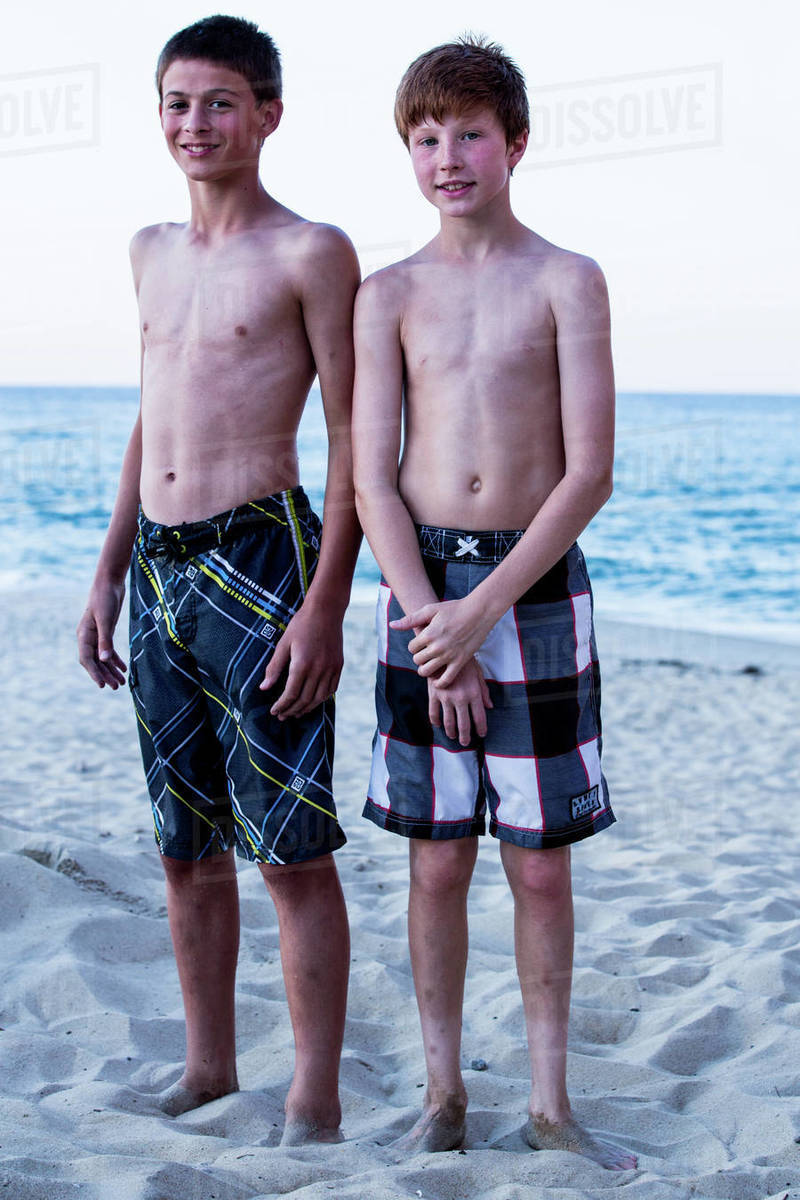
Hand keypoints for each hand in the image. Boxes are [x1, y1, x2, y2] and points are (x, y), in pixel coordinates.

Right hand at [77, 579, 126, 688]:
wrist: (109, 582)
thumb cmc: (105, 599)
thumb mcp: (106, 620)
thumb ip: (105, 640)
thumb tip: (104, 660)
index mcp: (84, 635)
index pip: (86, 659)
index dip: (94, 673)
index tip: (102, 685)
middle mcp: (88, 637)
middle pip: (95, 661)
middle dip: (105, 675)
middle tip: (116, 687)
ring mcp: (97, 635)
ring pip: (103, 658)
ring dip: (111, 670)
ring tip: (121, 683)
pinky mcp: (106, 631)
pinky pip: (109, 650)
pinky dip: (115, 660)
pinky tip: (123, 668)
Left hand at [259, 600, 342, 719]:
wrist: (326, 611)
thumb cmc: (301, 625)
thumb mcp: (283, 644)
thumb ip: (274, 667)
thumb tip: (264, 688)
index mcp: (302, 664)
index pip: (290, 694)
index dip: (281, 706)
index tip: (274, 711)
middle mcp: (318, 669)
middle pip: (304, 700)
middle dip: (292, 710)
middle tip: (282, 716)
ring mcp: (331, 669)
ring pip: (319, 698)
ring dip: (306, 708)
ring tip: (296, 713)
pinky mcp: (339, 666)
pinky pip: (331, 689)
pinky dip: (321, 699)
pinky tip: (312, 701)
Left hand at [392, 597, 491, 687]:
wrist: (479, 612)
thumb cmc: (454, 608)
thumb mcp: (431, 610)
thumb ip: (410, 619)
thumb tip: (392, 625)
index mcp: (428, 634)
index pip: (412, 648)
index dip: (415, 646)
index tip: (422, 643)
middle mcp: (437, 646)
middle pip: (417, 660)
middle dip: (419, 657)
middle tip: (426, 653)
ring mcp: (449, 656)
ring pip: (427, 671)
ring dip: (426, 669)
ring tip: (430, 664)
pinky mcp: (460, 662)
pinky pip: (446, 679)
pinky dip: (439, 683)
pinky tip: (438, 680)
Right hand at [428, 658, 491, 746]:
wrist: (444, 649)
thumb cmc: (463, 661)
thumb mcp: (478, 674)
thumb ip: (484, 691)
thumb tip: (490, 706)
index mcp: (474, 693)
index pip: (480, 717)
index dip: (481, 728)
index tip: (481, 734)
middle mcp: (460, 698)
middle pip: (464, 724)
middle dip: (466, 736)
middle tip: (466, 743)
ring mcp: (446, 697)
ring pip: (448, 722)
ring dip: (451, 732)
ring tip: (453, 736)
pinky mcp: (434, 694)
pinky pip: (433, 713)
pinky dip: (436, 721)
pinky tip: (438, 725)